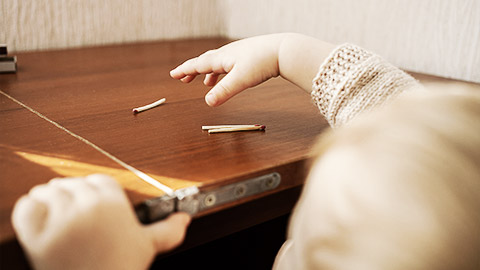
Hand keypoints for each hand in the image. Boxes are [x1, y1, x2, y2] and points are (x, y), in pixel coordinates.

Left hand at [11, 174, 190, 269]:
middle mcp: (88, 207)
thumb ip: (168, 230)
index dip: (94, 189)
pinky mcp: (39, 236)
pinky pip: (27, 208)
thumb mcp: (147, 248)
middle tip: (72, 207)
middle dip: (71, 192)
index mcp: (115, 205)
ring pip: (49, 191)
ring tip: (53, 209)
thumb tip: (184, 219)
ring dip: (48, 197)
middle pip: (74, 183)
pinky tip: (38, 216)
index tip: (92, 199)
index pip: (100, 180)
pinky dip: (29, 208)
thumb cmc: (121, 269)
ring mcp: (62, 221)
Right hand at [170, 33, 334, 106]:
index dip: (185, 70)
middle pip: (205, 62)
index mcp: (222, 58)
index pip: (198, 64)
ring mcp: (238, 53)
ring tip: (205, 83)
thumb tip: (207, 103)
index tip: (173, 75)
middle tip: (183, 79)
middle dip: (193, 71)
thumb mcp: (241, 80)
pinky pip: (230, 64)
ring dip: (209, 73)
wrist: (283, 50)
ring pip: (218, 63)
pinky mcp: (249, 56)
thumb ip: (224, 91)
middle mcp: (228, 53)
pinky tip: (229, 77)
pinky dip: (224, 72)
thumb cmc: (262, 62)